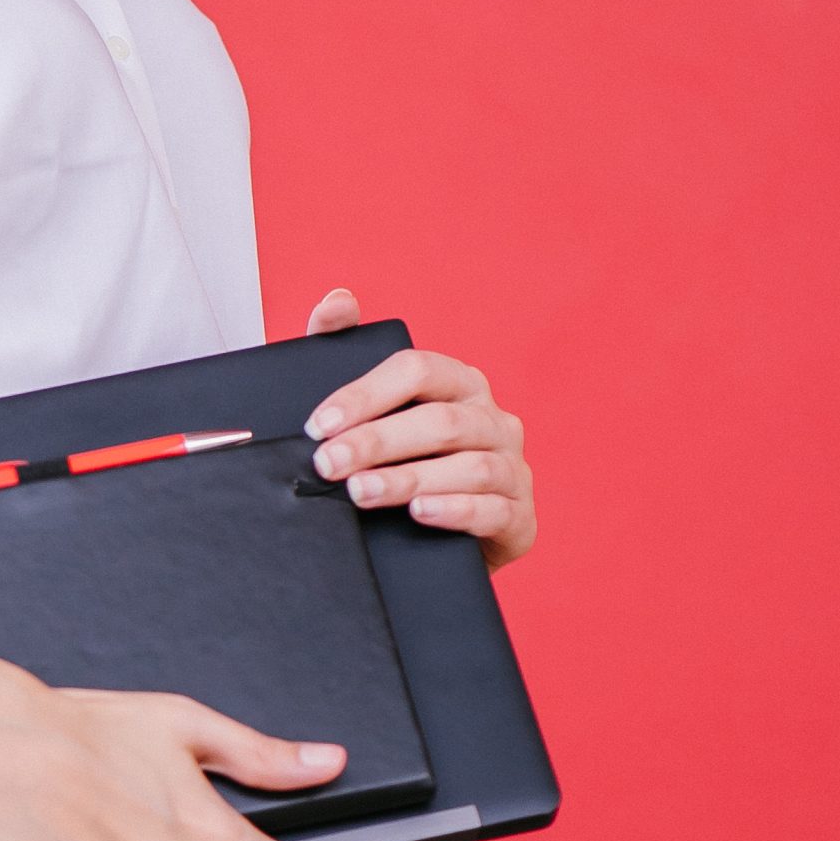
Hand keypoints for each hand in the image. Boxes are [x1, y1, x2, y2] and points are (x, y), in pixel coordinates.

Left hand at [302, 287, 537, 568]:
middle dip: (376, 442)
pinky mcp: (520, 518)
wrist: (430, 540)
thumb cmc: (399, 463)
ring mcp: (513, 468)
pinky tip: (418, 513)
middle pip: (439, 421)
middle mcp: (492, 419)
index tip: (319, 424)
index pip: (417, 370)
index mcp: (459, 383)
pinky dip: (456, 510)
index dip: (365, 394)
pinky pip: (495, 510)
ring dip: (408, 478)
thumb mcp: (367, 410)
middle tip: (328, 464)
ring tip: (361, 492)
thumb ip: (344, 348)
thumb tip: (338, 300)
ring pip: (468, 466)